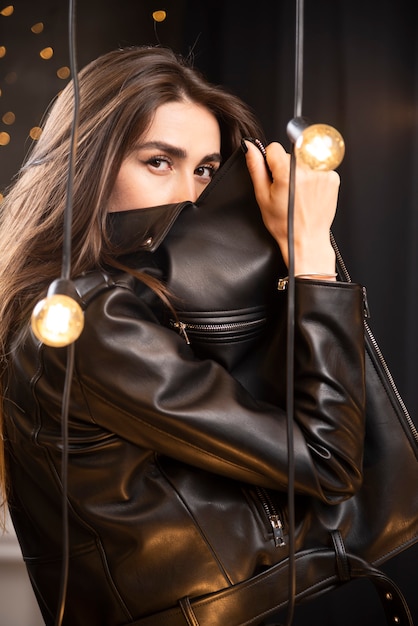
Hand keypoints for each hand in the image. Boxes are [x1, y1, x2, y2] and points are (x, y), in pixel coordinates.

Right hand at [243, 140, 338, 275]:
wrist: (307, 239)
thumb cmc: (284, 224)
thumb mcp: (263, 197)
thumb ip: (256, 168)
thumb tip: (250, 147)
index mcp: (288, 173)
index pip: (274, 148)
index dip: (270, 163)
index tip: (273, 178)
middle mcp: (307, 170)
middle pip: (290, 155)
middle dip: (286, 169)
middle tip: (286, 191)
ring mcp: (322, 173)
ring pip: (304, 161)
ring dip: (300, 173)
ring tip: (298, 194)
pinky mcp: (332, 178)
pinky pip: (317, 168)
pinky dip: (313, 178)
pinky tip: (308, 194)